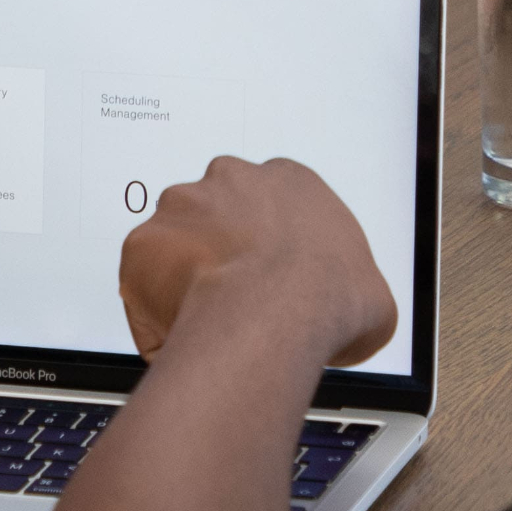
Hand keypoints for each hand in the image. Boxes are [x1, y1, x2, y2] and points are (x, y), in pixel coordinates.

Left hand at [118, 156, 395, 368]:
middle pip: (218, 212)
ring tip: (207, 318)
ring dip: (184, 274)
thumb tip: (350, 311)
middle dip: (222, 248)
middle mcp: (231, 180)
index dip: (269, 243)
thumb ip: (350, 285)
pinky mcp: (145, 241)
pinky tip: (181, 330)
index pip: (272, 204)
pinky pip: (141, 279)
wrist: (277, 315)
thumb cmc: (326, 299)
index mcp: (289, 182)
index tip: (272, 272)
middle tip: (237, 293)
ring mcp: (183, 206)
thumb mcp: (370, 293)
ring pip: (176, 242)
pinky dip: (153, 306)